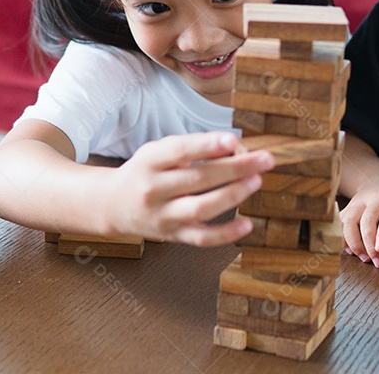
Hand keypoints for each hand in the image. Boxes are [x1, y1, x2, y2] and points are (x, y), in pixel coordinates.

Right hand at [102, 132, 274, 246]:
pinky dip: (226, 234)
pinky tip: (247, 224)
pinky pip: (201, 238)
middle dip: (235, 168)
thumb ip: (192, 148)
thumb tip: (234, 148)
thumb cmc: (145, 172)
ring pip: (201, 208)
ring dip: (233, 195)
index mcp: (150, 161)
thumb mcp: (159, 152)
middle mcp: (154, 189)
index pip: (180, 151)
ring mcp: (163, 215)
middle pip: (198, 179)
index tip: (233, 140)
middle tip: (264, 160)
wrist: (113, 205)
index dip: (207, 145)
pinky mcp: (172, 236)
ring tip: (256, 181)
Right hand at [340, 175, 378, 267]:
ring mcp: (359, 201)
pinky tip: (351, 250)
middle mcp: (375, 197)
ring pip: (350, 221)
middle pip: (367, 220)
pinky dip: (343, 238)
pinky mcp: (349, 206)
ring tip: (364, 258)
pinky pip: (341, 222)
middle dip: (369, 244)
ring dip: (355, 243)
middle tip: (377, 262)